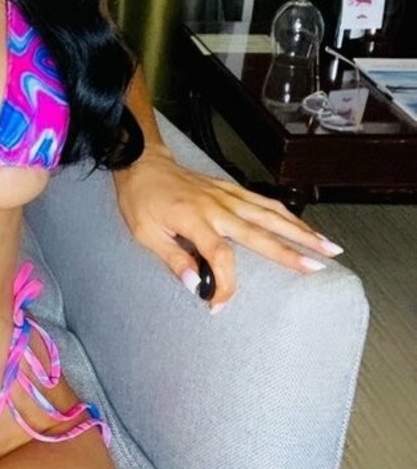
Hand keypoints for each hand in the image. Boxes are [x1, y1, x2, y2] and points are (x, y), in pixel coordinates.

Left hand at [112, 145, 343, 310]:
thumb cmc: (141, 198)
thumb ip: (173, 260)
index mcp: (194, 220)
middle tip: (319, 266)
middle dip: (292, 251)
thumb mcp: (145, 233)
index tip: (219, 305)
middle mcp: (217, 206)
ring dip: (300, 229)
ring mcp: (226, 195)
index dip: (224, 285)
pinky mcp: (229, 189)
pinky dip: (285, 214)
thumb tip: (195, 286)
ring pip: (270, 213)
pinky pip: (263, 202)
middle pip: (261, 231)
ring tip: (328, 245)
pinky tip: (301, 225)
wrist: (141, 162)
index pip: (220, 257)